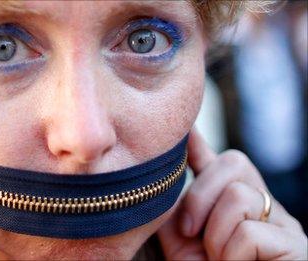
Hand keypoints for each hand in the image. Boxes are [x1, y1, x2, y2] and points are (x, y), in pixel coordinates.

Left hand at [158, 129, 307, 259]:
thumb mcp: (181, 244)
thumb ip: (174, 209)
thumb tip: (162, 179)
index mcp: (233, 204)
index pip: (222, 162)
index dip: (204, 142)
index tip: (187, 126)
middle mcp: (262, 206)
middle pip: (234, 161)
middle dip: (201, 195)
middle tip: (190, 232)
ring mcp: (282, 222)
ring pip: (240, 195)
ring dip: (215, 235)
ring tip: (219, 260)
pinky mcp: (295, 245)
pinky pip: (251, 231)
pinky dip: (232, 254)